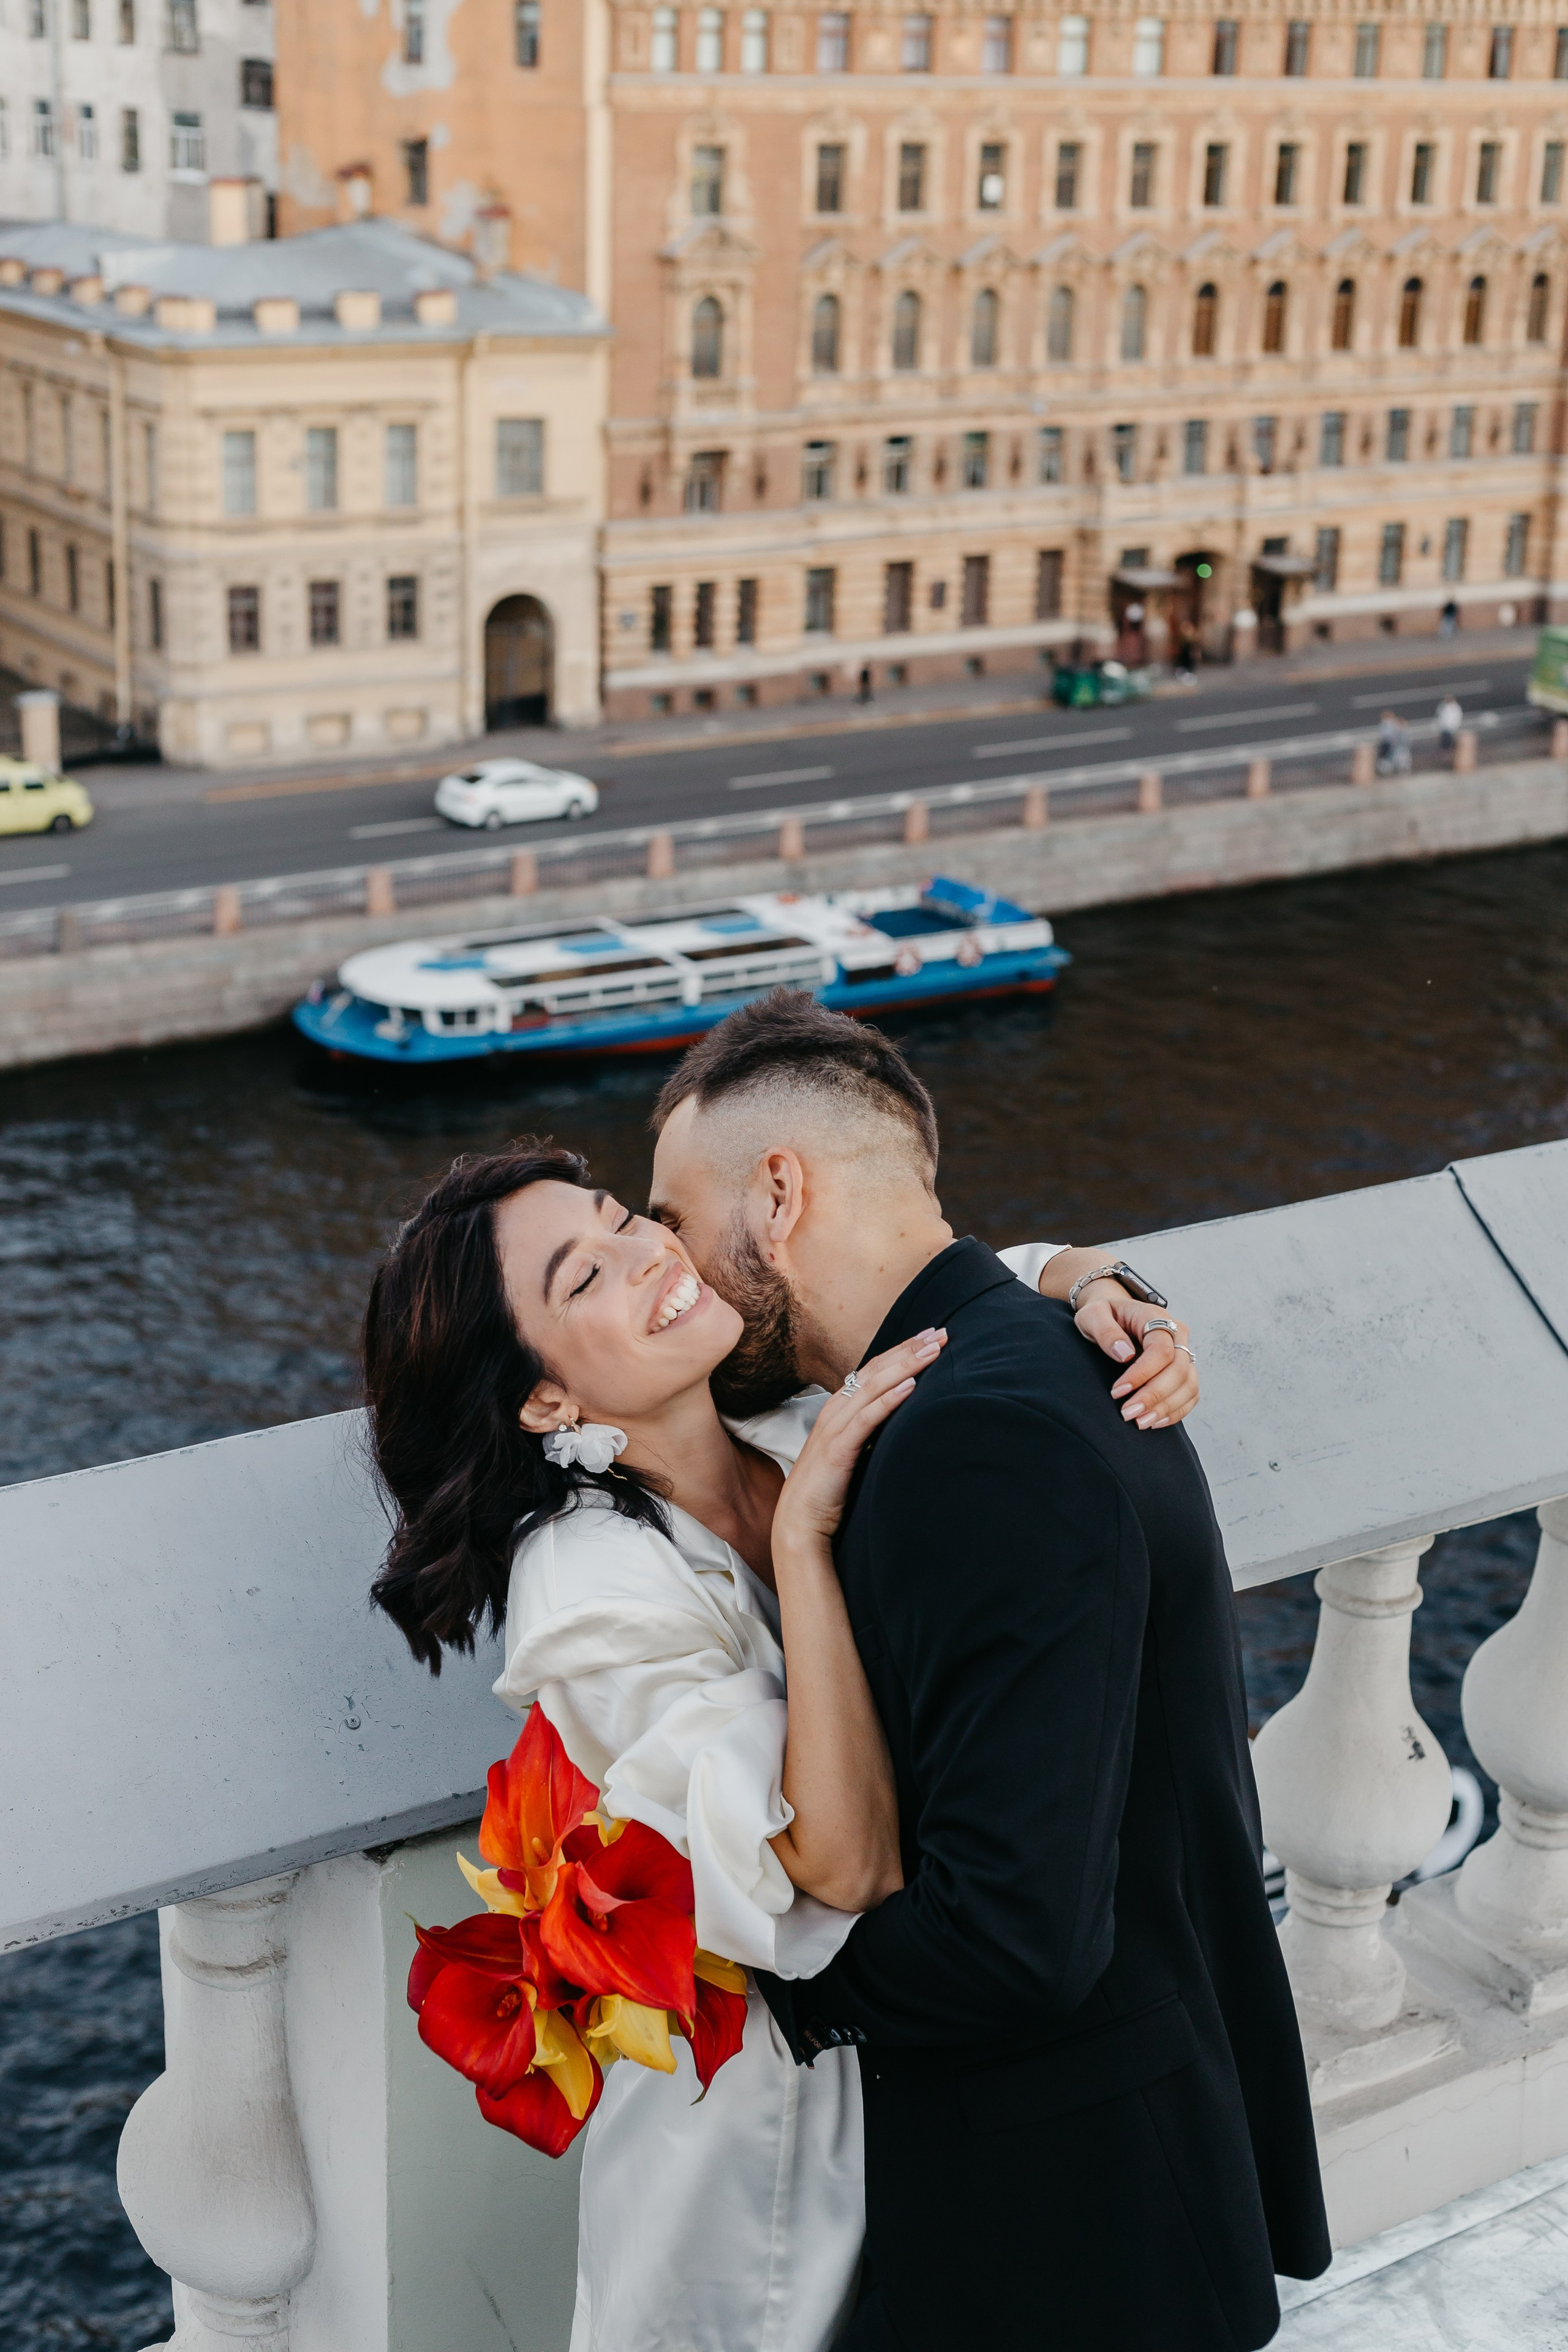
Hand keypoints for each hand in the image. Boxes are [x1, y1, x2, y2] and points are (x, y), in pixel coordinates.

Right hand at [772, 1329, 947, 1553]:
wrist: (799, 1521)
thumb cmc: (828, 1490)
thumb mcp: (854, 1453)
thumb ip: (871, 1434)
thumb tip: (902, 1423)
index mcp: (839, 1410)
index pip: (874, 1370)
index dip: (902, 1351)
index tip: (931, 1337)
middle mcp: (835, 1411)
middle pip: (876, 1370)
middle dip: (909, 1349)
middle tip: (941, 1332)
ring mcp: (835, 1428)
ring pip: (873, 1386)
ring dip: (905, 1366)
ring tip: (933, 1350)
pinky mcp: (838, 1448)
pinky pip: (867, 1418)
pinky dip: (889, 1400)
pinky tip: (910, 1387)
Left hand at [1074, 1283, 1196, 1429]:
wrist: (1114, 1315)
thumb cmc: (1103, 1315)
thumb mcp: (1092, 1315)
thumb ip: (1105, 1330)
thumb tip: (1125, 1354)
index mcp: (1155, 1317)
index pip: (1160, 1350)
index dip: (1142, 1374)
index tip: (1117, 1392)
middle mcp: (1176, 1334)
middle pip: (1178, 1370)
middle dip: (1154, 1396)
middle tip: (1127, 1414)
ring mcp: (1183, 1353)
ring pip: (1188, 1384)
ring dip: (1166, 1408)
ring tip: (1140, 1423)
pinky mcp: (1183, 1370)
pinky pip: (1190, 1394)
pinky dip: (1176, 1411)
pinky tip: (1155, 1422)